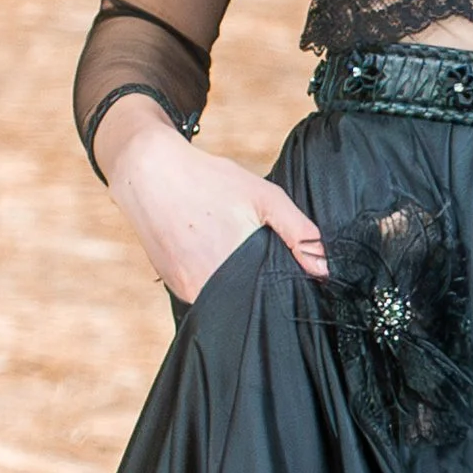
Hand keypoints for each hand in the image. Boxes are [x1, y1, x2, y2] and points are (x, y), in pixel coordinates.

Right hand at [97, 98, 327, 302]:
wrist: (148, 172)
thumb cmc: (208, 180)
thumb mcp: (263, 196)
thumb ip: (298, 232)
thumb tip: (324, 268)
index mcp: (233, 269)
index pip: (269, 297)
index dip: (281, 287)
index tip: (284, 269)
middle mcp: (207, 288)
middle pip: (246, 300)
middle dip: (258, 284)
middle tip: (256, 251)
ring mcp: (186, 290)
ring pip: (225, 297)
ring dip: (236, 282)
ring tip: (231, 246)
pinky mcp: (173, 286)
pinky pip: (204, 292)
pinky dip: (215, 278)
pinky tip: (213, 251)